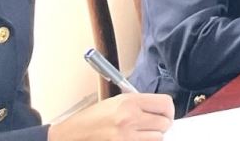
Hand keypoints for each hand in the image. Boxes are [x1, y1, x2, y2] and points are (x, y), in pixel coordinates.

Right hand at [51, 93, 174, 140]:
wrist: (71, 136)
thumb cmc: (91, 119)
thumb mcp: (116, 102)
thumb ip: (139, 103)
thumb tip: (161, 109)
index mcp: (130, 102)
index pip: (165, 104)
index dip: (168, 110)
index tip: (165, 114)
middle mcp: (130, 119)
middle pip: (164, 123)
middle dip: (162, 125)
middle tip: (153, 126)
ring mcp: (126, 137)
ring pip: (157, 138)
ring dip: (153, 137)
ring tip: (141, 134)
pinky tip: (135, 139)